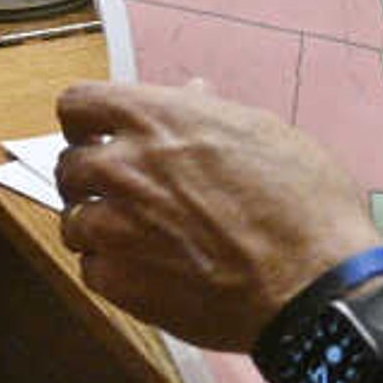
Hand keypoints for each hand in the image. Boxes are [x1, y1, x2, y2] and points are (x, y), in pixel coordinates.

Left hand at [55, 79, 381, 350]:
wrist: (313, 283)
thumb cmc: (303, 206)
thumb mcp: (264, 133)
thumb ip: (209, 115)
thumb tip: (192, 98)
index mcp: (158, 120)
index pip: (77, 105)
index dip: (86, 121)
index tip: (98, 135)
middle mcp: (125, 168)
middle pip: (69, 165)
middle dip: (91, 177)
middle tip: (123, 191)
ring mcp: (117, 228)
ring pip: (72, 221)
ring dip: (97, 226)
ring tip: (137, 236)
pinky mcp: (121, 282)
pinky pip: (91, 270)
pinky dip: (113, 270)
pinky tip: (149, 269)